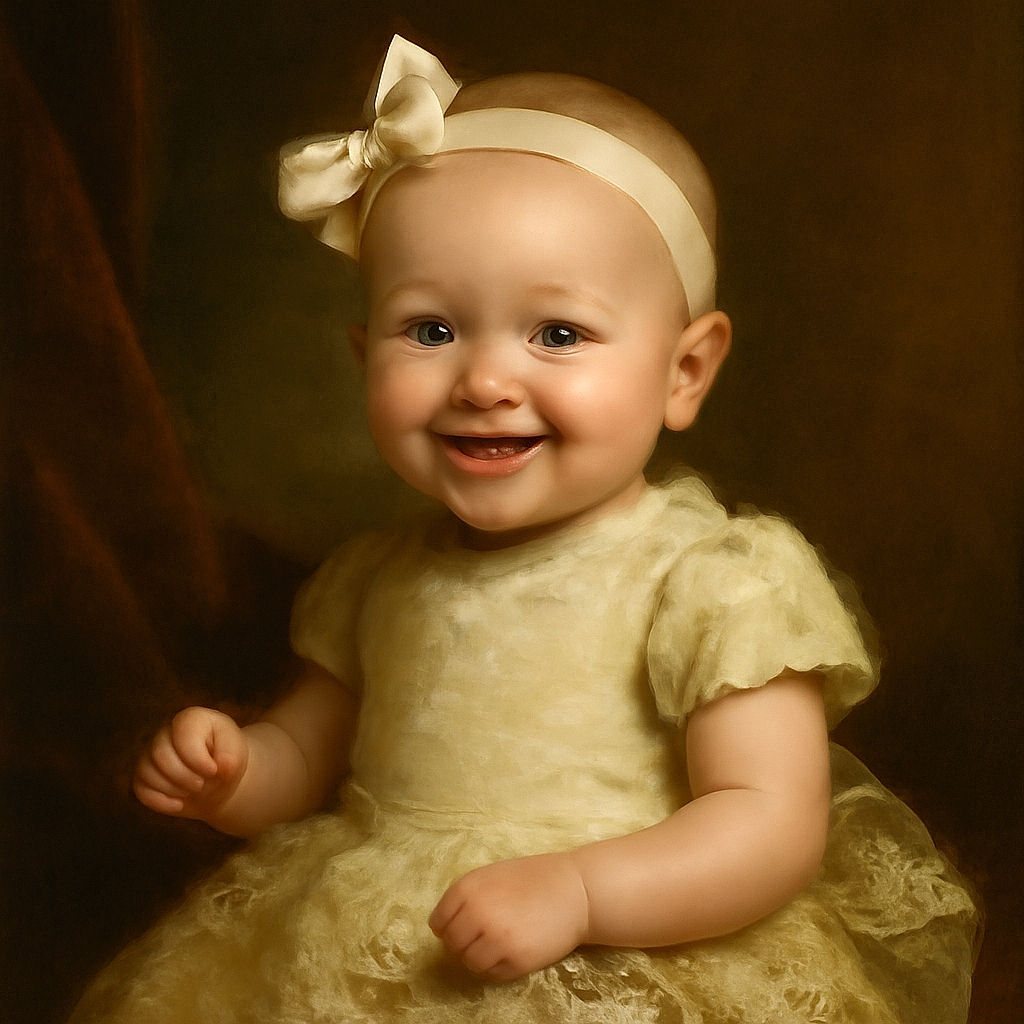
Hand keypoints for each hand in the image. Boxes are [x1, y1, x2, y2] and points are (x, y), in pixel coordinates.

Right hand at [133, 707, 248, 822]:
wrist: (218, 782)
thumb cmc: (226, 760)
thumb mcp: (237, 753)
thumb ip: (232, 757)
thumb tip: (221, 767)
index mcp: (191, 719)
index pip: (183, 737)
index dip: (198, 760)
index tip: (213, 771)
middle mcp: (166, 733)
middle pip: (161, 756)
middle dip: (185, 777)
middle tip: (203, 784)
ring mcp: (150, 754)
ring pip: (148, 773)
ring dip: (175, 790)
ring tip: (194, 789)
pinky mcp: (143, 776)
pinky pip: (141, 790)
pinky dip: (162, 802)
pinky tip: (179, 803)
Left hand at [429, 853, 589, 981]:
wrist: (576, 890)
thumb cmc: (534, 878)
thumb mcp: (493, 875)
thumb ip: (467, 896)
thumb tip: (446, 925)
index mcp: (468, 888)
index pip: (438, 923)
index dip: (449, 926)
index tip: (464, 926)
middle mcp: (477, 914)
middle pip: (451, 945)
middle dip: (464, 943)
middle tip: (483, 935)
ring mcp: (496, 939)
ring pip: (469, 963)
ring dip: (480, 957)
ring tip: (499, 944)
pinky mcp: (516, 961)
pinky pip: (492, 975)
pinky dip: (498, 967)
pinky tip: (512, 951)